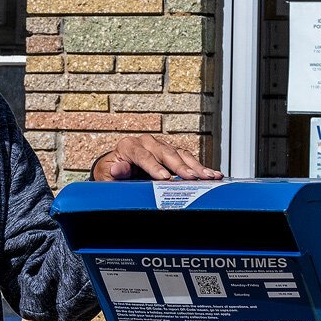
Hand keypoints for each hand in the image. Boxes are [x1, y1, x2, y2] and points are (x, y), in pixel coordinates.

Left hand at [92, 134, 221, 181]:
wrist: (118, 169)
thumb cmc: (113, 173)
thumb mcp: (108, 174)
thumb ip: (115, 172)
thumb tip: (118, 168)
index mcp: (129, 146)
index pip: (143, 156)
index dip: (154, 167)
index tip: (164, 177)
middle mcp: (147, 143)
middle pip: (165, 153)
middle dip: (180, 166)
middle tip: (191, 178)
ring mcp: (161, 147)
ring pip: (180, 155)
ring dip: (195, 166)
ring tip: (208, 176)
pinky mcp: (172, 153)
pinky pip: (187, 158)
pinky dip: (200, 167)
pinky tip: (212, 174)